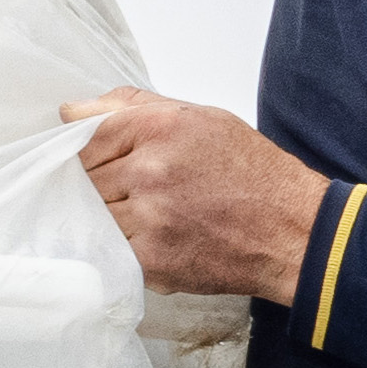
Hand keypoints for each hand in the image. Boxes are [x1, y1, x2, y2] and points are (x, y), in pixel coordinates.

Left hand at [63, 87, 328, 302]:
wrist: (293, 232)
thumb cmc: (251, 172)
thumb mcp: (201, 118)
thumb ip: (134, 107)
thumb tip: (73, 111)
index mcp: (159, 128)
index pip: (84, 134)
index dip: (84, 149)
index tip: (95, 159)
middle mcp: (149, 170)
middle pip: (84, 177)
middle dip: (96, 182)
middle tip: (125, 189)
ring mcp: (148, 218)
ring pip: (93, 215)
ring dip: (106, 216)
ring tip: (143, 214)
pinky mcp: (151, 260)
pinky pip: (111, 248)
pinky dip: (121, 244)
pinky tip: (148, 237)